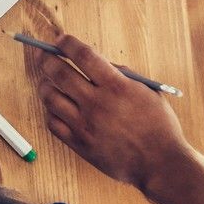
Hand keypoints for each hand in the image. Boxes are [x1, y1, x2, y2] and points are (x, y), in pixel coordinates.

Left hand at [32, 35, 189, 189]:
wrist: (160, 163)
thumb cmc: (158, 126)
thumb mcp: (147, 91)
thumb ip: (122, 74)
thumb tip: (97, 63)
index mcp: (116, 86)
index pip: (83, 55)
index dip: (68, 43)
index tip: (61, 40)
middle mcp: (97, 103)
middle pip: (60, 73)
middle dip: (47, 58)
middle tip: (43, 54)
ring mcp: (85, 124)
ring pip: (50, 97)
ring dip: (44, 84)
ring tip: (46, 80)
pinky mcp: (79, 143)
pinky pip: (53, 123)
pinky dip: (50, 111)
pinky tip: (54, 106)